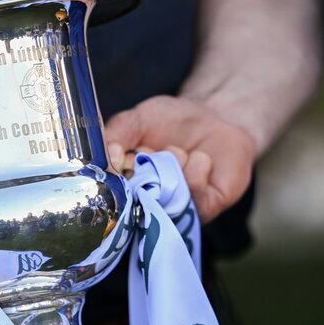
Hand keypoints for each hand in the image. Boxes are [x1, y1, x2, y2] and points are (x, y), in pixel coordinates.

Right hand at [105, 95, 256, 222]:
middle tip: (149, 151)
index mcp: (127, 188)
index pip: (112, 199)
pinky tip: (200, 158)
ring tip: (178, 151)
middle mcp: (150, 204)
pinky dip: (197, 166)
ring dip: (173, 162)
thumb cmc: (170, 121)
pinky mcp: (205, 208)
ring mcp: (177, 209)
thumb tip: (109, 157)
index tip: (120, 159)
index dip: (115, 180)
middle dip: (144, 170)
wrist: (213, 115)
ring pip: (168, 195)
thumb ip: (116, 134)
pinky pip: (195, 193)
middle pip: (138, 203)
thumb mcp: (136, 120)